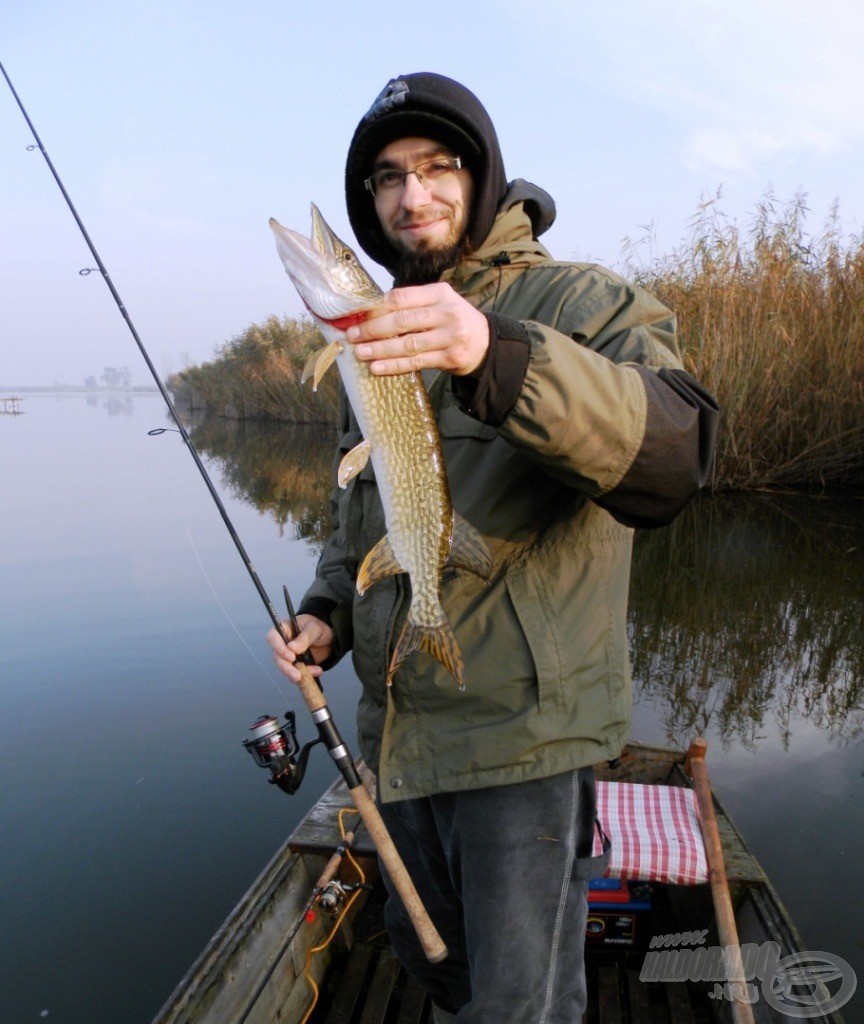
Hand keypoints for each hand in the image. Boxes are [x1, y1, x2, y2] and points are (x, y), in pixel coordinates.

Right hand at [267, 614, 332, 682]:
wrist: (328, 638)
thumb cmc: (318, 627)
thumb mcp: (314, 629)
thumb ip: (304, 638)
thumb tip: (292, 648)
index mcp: (283, 629)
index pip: (272, 637)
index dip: (279, 648)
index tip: (291, 657)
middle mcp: (281, 644)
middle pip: (277, 657)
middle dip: (286, 668)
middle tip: (297, 675)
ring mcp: (287, 656)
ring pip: (285, 668)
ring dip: (296, 674)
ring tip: (312, 674)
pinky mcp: (294, 666)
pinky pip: (295, 674)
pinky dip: (305, 676)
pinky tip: (317, 672)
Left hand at [345, 283, 488, 376]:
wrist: (485, 341)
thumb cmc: (452, 319)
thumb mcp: (438, 302)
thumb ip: (411, 304)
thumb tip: (369, 312)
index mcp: (439, 293)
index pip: (400, 298)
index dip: (376, 308)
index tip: (357, 317)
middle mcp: (446, 312)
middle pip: (402, 320)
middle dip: (373, 329)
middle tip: (352, 336)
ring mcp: (450, 336)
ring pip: (408, 344)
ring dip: (381, 350)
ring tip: (361, 353)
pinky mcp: (450, 358)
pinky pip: (416, 362)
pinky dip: (394, 365)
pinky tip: (377, 367)